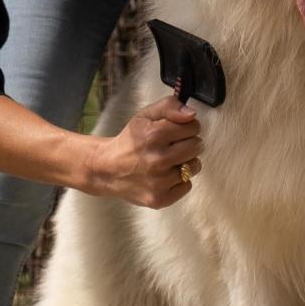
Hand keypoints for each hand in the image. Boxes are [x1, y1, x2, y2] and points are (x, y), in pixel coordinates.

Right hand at [84, 95, 201, 207]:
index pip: (193, 126)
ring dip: (186, 161)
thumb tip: (191, 114)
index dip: (187, 126)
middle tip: (174, 145)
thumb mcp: (144, 116)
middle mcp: (157, 160)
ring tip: (169, 160)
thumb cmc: (129, 142)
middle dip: (189, 142)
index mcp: (153, 135)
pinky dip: (179, 180)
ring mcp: (159, 182)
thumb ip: (169, 107)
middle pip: (197, 146)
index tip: (176, 131)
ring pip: (194, 166)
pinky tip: (165, 175)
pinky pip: (187, 185)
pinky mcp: (159, 198)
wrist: (107, 169)